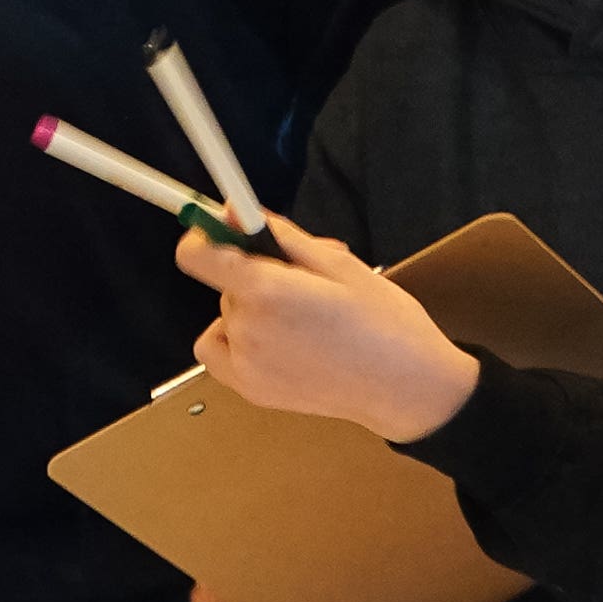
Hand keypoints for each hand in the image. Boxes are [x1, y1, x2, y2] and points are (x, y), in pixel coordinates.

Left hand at [172, 217, 482, 443]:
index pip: (196, 254)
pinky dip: (237, 340)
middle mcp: (246, 328)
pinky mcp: (251, 390)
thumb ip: (279, 236)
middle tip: (309, 283)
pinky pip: (221, 351)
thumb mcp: (338, 263)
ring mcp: (245, 364)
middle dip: (259, 275)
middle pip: (227, 284)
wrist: (406, 387)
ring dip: (256, 309)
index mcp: (266, 290)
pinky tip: (276, 341)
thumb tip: (234, 211)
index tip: (228, 232)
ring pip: (231, 315)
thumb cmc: (384, 322)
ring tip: (308, 319)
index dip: (206, 235)